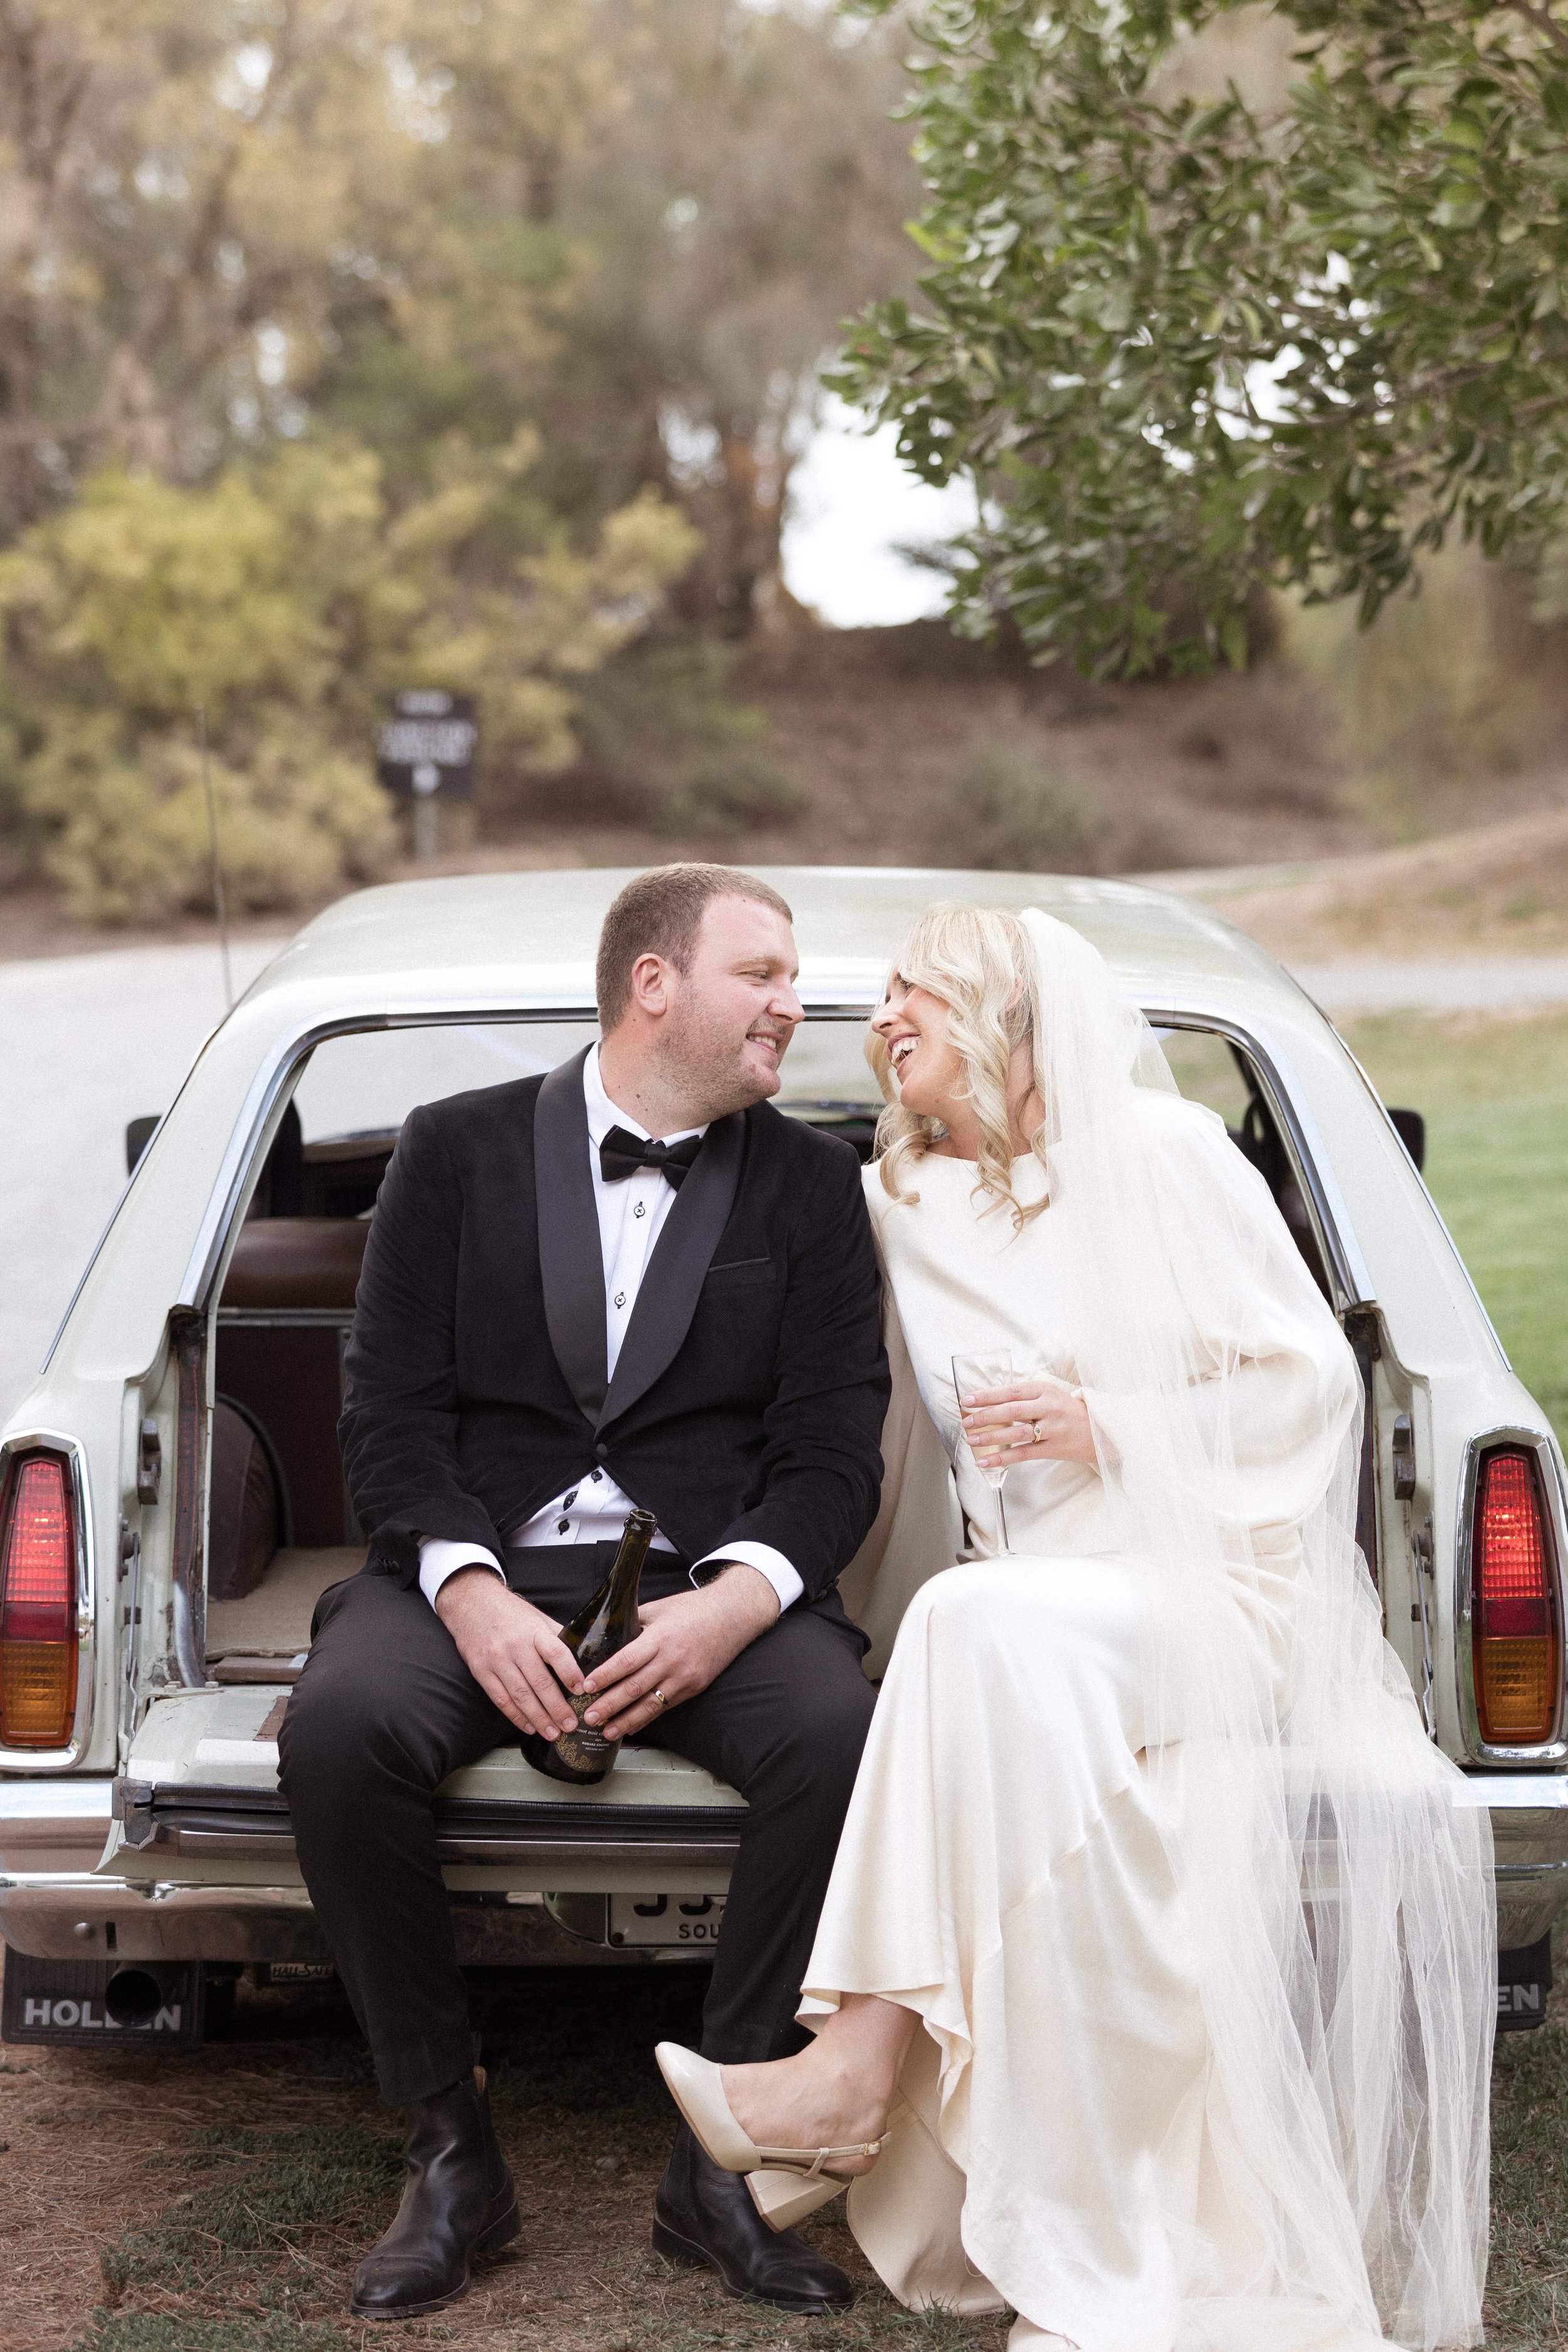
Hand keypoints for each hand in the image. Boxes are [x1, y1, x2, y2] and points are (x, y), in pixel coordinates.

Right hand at [435, 1568, 583, 1740]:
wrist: (471, 1602)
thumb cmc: (511, 1613)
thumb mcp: (537, 1617)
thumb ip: (557, 1637)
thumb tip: (583, 1659)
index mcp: (534, 1631)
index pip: (556, 1653)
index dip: (570, 1672)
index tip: (583, 1690)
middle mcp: (516, 1646)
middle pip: (540, 1682)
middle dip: (557, 1708)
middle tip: (571, 1725)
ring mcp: (496, 1660)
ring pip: (521, 1695)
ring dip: (539, 1718)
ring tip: (553, 1733)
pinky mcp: (481, 1671)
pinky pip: (500, 1699)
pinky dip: (516, 1716)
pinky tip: (529, 1727)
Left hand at [579, 1563, 779, 1740]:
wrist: (733, 1615)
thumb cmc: (694, 1608)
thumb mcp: (660, 1607)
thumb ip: (633, 1622)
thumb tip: (606, 1634)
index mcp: (660, 1637)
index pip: (626, 1661)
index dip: (605, 1676)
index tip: (586, 1687)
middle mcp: (672, 1660)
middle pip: (635, 1687)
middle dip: (610, 1705)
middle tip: (589, 1717)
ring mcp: (685, 1677)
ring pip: (651, 1704)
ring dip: (627, 1720)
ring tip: (607, 1732)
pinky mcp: (695, 1687)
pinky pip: (666, 1705)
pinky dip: (647, 1717)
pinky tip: (632, 1726)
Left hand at [959, 1377, 1096, 1468]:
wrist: (1101, 1430)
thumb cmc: (1068, 1411)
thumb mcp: (1049, 1395)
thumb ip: (1025, 1397)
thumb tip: (989, 1401)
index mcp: (1044, 1390)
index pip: (1010, 1391)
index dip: (987, 1395)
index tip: (967, 1399)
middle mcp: (1048, 1407)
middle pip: (1011, 1410)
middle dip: (984, 1415)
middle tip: (966, 1420)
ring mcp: (1052, 1428)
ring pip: (1015, 1432)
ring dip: (990, 1436)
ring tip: (971, 1439)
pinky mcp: (1053, 1448)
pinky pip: (1023, 1453)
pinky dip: (1002, 1458)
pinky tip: (985, 1461)